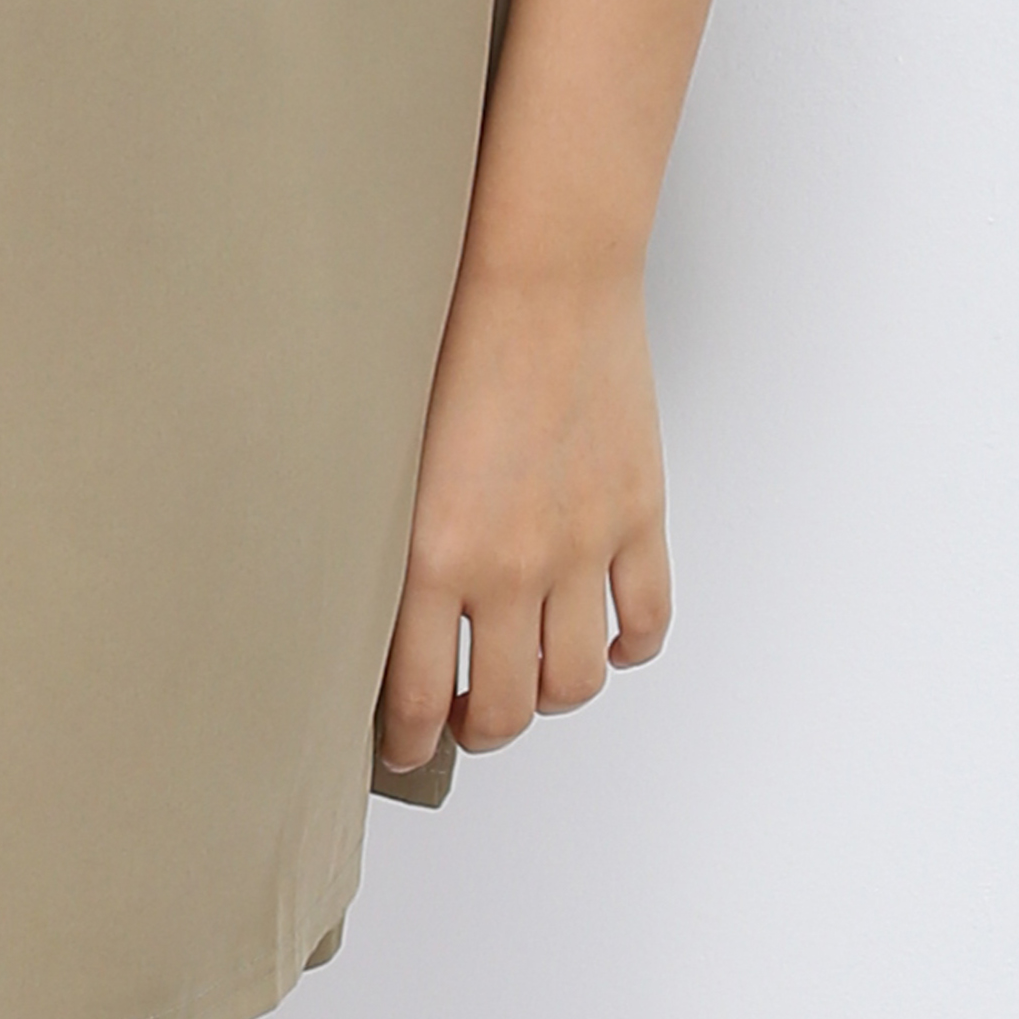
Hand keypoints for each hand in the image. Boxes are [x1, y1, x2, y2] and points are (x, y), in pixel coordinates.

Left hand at [377, 255, 671, 774]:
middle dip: (477, 729)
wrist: (541, 272)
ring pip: (575, 685)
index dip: (408, 740)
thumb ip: (387, 533)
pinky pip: (645, 623)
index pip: (419, 697)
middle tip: (462, 717)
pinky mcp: (638, 517)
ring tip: (526, 677)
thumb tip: (373, 603)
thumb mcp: (390, 446)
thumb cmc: (450, 334)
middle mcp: (511, 565)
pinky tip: (600, 638)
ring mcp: (583, 547)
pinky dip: (626, 649)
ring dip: (548, 697)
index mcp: (434, 552)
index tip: (400, 746)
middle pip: (505, 710)